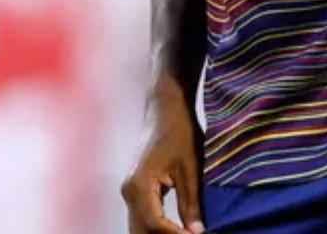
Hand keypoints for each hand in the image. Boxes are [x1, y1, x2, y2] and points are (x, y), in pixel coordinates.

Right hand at [121, 87, 205, 233]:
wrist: (166, 106)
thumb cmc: (179, 130)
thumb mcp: (190, 166)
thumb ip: (191, 202)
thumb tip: (196, 232)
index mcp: (140, 185)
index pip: (155, 225)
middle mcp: (129, 191)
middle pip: (143, 230)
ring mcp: (130, 190)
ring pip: (140, 226)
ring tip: (185, 233)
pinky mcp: (136, 188)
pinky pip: (143, 216)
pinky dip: (157, 227)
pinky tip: (176, 229)